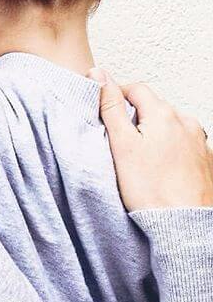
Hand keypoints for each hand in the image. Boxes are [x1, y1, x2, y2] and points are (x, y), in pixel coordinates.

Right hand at [89, 68, 212, 211]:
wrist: (185, 227)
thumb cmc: (152, 189)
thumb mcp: (121, 143)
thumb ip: (109, 105)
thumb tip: (98, 74)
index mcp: (164, 114)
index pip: (136, 88)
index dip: (118, 96)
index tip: (108, 114)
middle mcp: (187, 123)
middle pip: (154, 107)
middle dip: (137, 117)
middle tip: (121, 142)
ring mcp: (200, 143)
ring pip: (170, 126)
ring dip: (155, 133)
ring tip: (142, 159)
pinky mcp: (207, 161)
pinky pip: (184, 145)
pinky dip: (171, 150)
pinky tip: (161, 170)